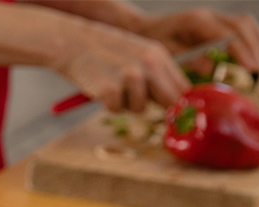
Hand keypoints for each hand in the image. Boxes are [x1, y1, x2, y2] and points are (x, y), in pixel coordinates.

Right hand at [53, 21, 189, 111]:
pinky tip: (102, 89)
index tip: (173, 112)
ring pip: (140, 109)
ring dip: (126, 104)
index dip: (180, 104)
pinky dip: (108, 105)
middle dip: (158, 107)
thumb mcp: (140, 54)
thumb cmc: (107, 52)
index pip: (183, 88)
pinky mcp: (110, 90)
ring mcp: (129, 78)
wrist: (75, 43)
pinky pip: (116, 110)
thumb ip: (158, 74)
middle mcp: (148, 65)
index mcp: (158, 55)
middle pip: (169, 101)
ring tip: (114, 86)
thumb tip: (175, 102)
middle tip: (140, 101)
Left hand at [133, 8, 258, 73]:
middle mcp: (209, 16)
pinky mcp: (216, 23)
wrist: (142, 29)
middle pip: (243, 26)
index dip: (242, 51)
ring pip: (246, 24)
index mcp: (197, 22)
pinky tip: (254, 58)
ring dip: (258, 44)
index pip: (227, 34)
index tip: (252, 68)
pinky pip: (242, 28)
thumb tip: (211, 68)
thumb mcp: (166, 53)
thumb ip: (188, 59)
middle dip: (255, 48)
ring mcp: (214, 17)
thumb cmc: (151, 43)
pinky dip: (252, 42)